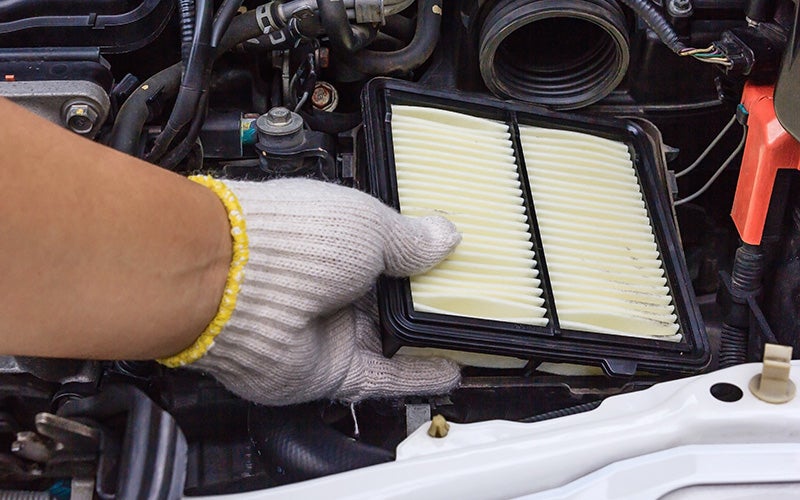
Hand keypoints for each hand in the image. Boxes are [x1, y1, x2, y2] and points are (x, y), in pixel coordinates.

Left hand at [189, 178, 461, 404]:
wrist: (239, 287)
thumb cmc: (295, 240)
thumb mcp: (370, 225)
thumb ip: (410, 239)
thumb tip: (446, 235)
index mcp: (337, 238)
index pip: (388, 251)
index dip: (421, 257)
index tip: (454, 262)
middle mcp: (331, 284)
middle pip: (389, 299)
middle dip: (426, 303)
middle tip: (470, 302)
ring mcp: (330, 328)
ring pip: (389, 341)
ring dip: (427, 343)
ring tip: (471, 339)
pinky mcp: (331, 369)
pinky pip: (382, 377)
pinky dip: (417, 377)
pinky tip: (449, 370)